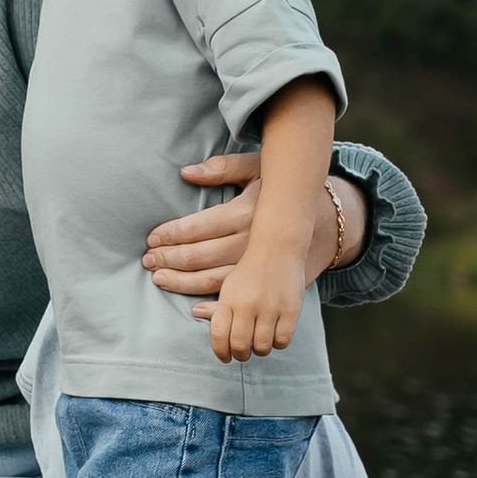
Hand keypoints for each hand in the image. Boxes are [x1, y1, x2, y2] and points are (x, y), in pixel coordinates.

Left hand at [145, 156, 358, 308]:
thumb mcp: (257, 169)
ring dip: (182, 282)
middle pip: (200, 256)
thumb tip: (186, 172)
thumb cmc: (281, 192)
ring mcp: (260, 266)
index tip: (152, 239)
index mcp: (245, 212)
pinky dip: (214, 309)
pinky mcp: (269, 285)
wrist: (328, 221)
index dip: (170, 235)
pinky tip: (194, 308)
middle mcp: (251, 241)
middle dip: (169, 259)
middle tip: (149, 260)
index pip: (196, 228)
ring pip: (213, 281)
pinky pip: (238, 300)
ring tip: (160, 279)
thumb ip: (223, 167)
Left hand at [209, 235, 309, 363]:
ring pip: (262, 346)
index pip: (218, 336)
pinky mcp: (290, 310)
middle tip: (243, 353)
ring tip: (259, 343)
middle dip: (240, 355)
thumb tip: (196, 313)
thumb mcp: (230, 284)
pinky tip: (275, 336)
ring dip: (259, 350)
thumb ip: (217, 304)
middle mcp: (247, 305)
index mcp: (229, 300)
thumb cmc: (251, 270)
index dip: (220, 352)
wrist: (278, 247)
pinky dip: (278, 343)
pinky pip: (282, 340)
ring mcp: (270, 308)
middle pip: (239, 345)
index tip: (224, 357)